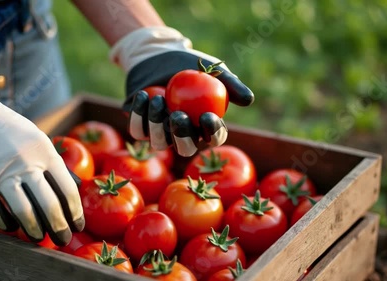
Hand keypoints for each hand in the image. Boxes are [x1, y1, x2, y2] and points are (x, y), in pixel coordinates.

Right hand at [0, 67, 83, 244]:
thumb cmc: (9, 129)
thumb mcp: (38, 138)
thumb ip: (53, 162)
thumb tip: (75, 187)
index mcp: (45, 151)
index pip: (68, 189)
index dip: (75, 212)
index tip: (78, 225)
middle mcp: (26, 162)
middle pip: (49, 205)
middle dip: (60, 227)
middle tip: (63, 239)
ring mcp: (2, 172)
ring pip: (23, 211)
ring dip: (34, 230)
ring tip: (39, 238)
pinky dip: (4, 222)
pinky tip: (11, 226)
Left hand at [110, 27, 253, 156]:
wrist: (160, 57)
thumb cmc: (191, 65)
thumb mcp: (214, 70)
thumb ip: (231, 84)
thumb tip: (248, 99)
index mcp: (204, 127)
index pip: (213, 138)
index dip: (212, 132)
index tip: (207, 115)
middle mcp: (183, 135)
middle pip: (184, 148)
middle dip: (181, 136)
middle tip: (178, 115)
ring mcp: (160, 134)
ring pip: (158, 142)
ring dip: (156, 124)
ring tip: (157, 98)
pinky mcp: (140, 126)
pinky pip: (138, 129)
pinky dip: (138, 114)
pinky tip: (142, 96)